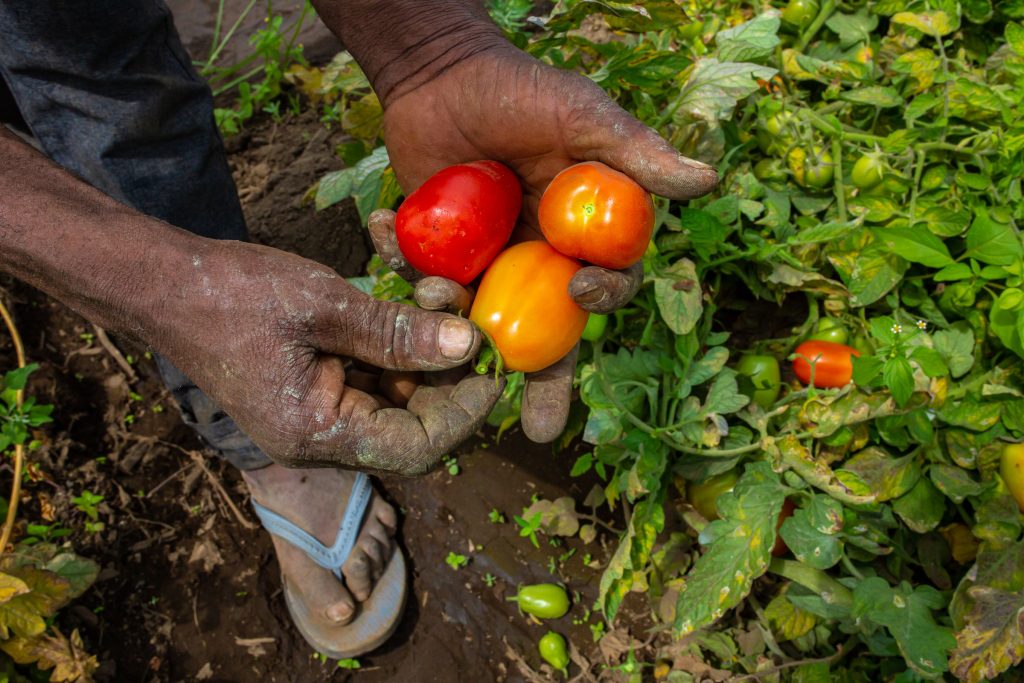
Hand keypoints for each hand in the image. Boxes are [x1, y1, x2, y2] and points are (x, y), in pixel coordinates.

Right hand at [161, 241, 504, 474]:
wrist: (162, 282)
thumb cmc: (231, 294)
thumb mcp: (323, 307)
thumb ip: (395, 332)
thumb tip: (467, 345)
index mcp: (317, 432)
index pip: (416, 446)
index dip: (463, 410)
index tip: (492, 363)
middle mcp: (322, 434)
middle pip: (412, 418)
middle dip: (447, 366)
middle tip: (467, 313)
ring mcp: (319, 408)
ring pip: (397, 388)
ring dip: (422, 339)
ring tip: (434, 284)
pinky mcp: (318, 381)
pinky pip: (373, 366)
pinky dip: (393, 331)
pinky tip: (404, 280)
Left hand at [377, 47, 718, 440]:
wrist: (442, 73)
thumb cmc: (521, 89)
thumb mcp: (580, 116)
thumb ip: (635, 152)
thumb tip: (706, 181)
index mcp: (581, 238)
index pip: (604, 287)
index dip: (601, 300)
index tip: (582, 291)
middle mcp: (537, 263)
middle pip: (547, 335)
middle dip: (543, 384)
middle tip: (539, 432)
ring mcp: (486, 267)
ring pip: (481, 325)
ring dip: (459, 333)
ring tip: (436, 303)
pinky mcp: (437, 259)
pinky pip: (423, 285)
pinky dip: (403, 272)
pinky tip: (384, 236)